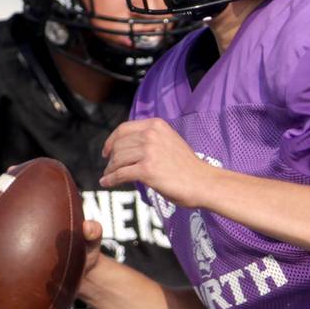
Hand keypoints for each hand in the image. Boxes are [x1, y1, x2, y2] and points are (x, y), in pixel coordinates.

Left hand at [100, 118, 215, 208]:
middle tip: (109, 167)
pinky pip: (120, 174)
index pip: (124, 129)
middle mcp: (151, 135)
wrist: (203, 182)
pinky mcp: (146, 170)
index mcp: (156, 125)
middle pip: (119, 145)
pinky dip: (110, 179)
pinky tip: (106, 183)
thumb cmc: (189, 167)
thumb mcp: (170, 141)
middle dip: (111, 158)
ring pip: (118, 160)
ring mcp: (148, 152)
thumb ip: (152, 139)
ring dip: (110, 169)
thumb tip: (129, 147)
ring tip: (108, 176)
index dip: (111, 140)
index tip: (106, 150)